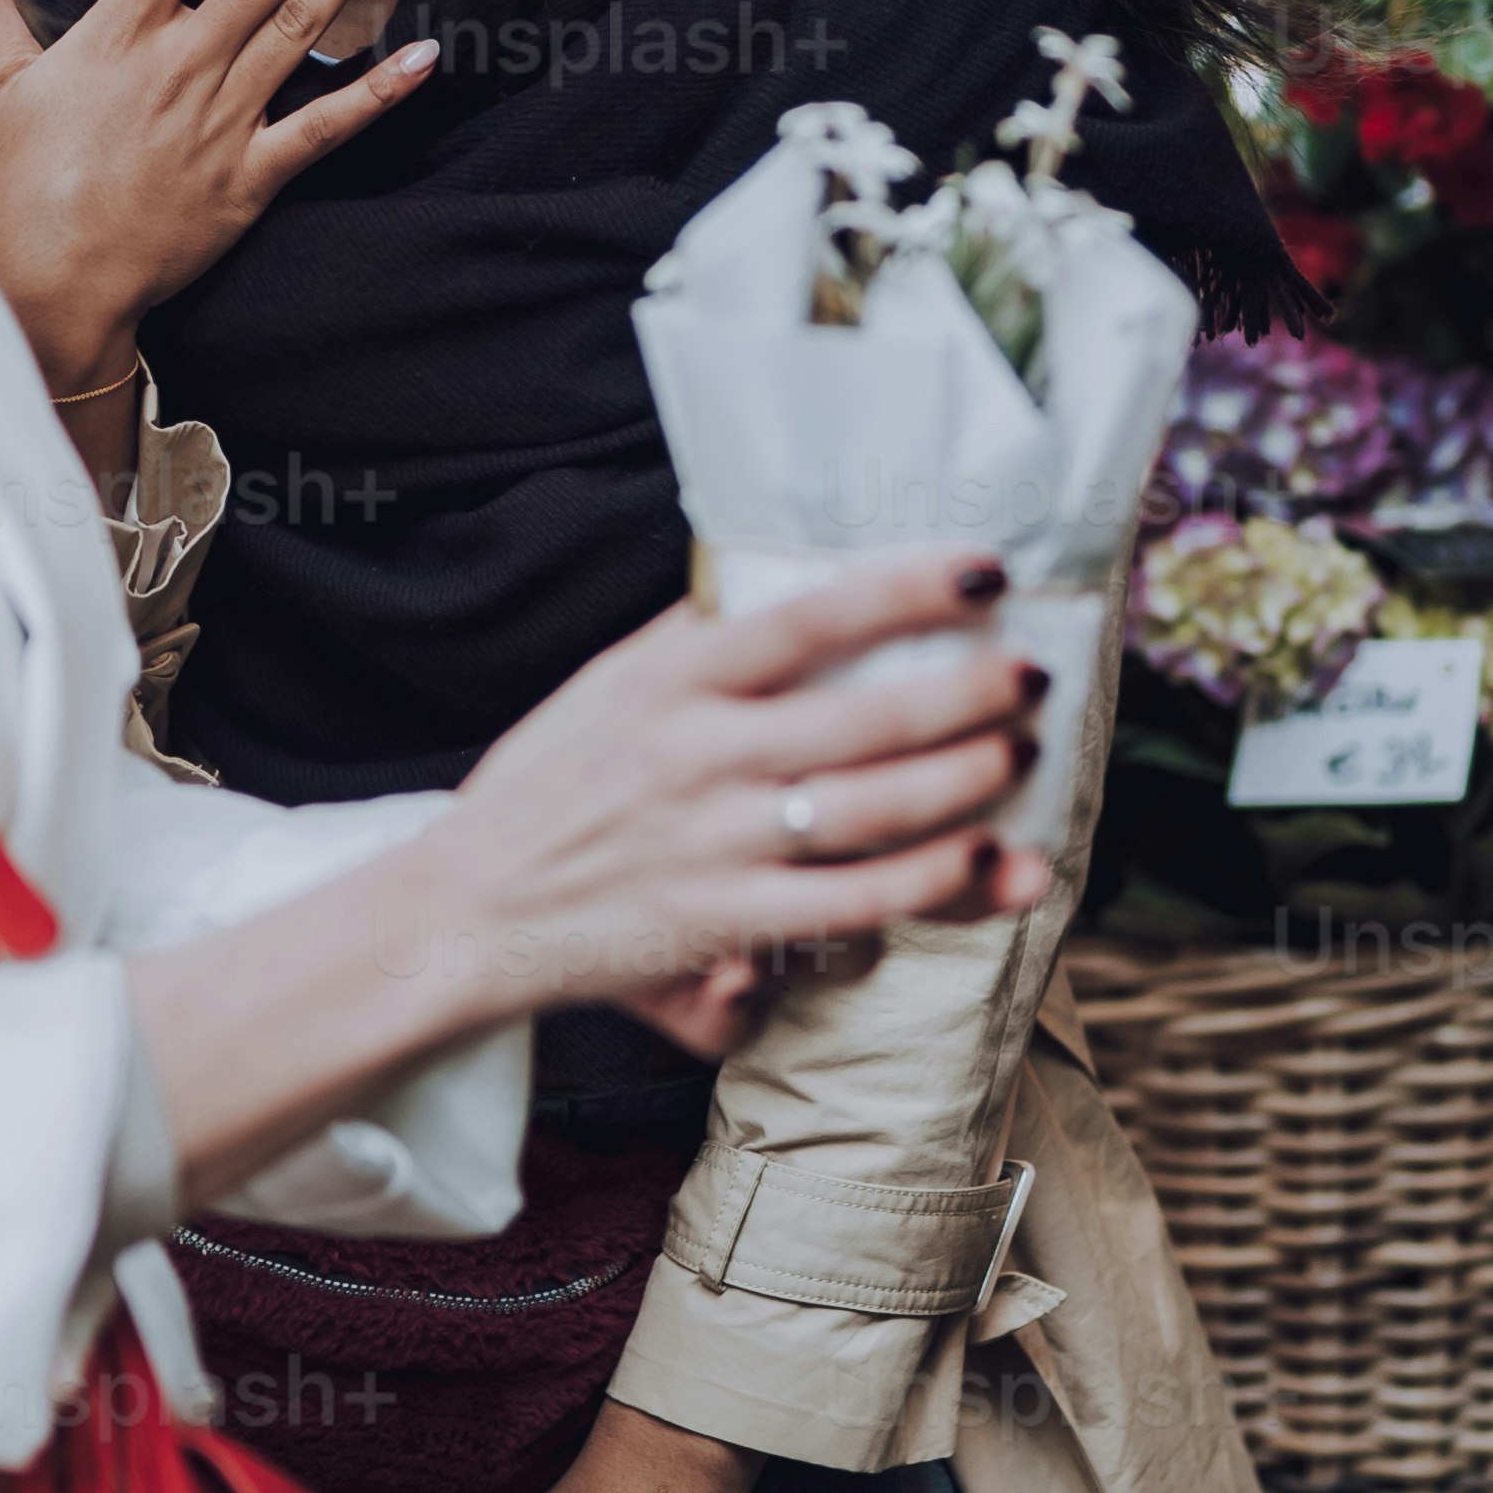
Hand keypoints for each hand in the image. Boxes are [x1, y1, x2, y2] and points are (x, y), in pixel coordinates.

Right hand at [0, 0, 437, 383]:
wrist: (49, 287)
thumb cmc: (20, 188)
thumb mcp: (3, 84)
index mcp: (123, 31)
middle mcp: (183, 63)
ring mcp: (223, 120)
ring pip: (304, 26)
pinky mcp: (251, 178)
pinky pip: (326, 128)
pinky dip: (378, 92)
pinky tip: (424, 54)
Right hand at [406, 561, 1050, 1025]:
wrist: (464, 908)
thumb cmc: (546, 786)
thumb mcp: (607, 685)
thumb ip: (697, 637)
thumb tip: (785, 575)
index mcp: (671, 678)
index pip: (808, 616)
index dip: (905, 588)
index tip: (981, 570)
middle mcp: (698, 754)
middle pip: (866, 717)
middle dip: (968, 695)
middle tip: (1029, 678)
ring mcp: (715, 842)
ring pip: (873, 808)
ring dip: (965, 779)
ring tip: (1018, 755)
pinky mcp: (723, 923)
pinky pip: (850, 902)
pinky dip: (927, 879)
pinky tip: (984, 856)